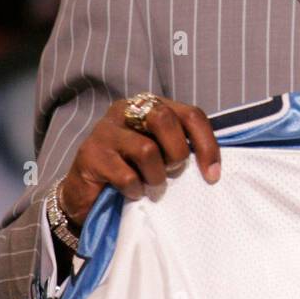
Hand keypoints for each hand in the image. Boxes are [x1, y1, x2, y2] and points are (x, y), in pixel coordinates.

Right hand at [58, 96, 220, 228]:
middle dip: (177, 153)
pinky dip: (136, 190)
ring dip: (156, 176)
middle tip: (172, 172)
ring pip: (146, 149)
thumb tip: (214, 167)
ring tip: (150, 184)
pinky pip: (126, 175)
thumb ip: (182, 147)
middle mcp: (126, 110)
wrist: (86, 193)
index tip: (213, 175)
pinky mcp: (90, 154)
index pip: (190, 114)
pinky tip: (132, 193)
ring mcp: (105, 130)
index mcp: (149, 105)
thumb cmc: (132, 170)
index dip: (206, 144)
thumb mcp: (161, 154)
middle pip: (164, 119)